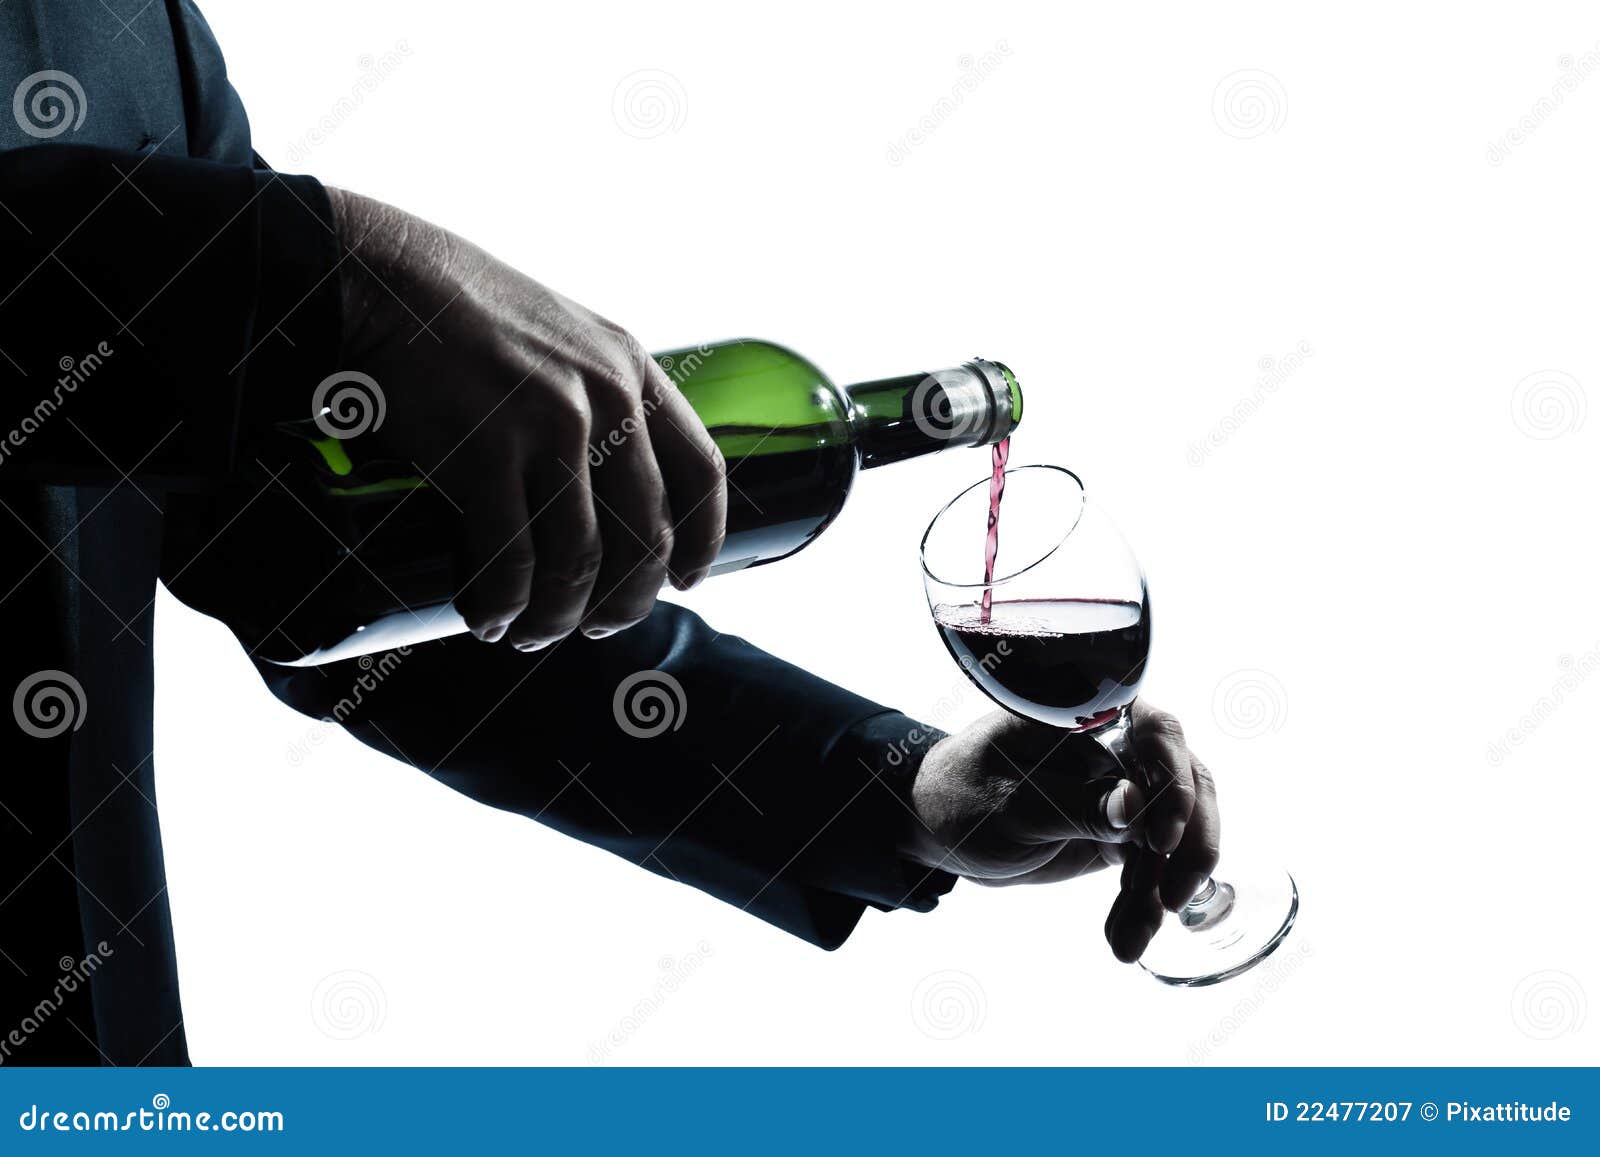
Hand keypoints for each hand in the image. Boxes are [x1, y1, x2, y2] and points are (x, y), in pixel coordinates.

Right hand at [324, 188, 726, 646]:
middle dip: (623, 601)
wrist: (380, 276)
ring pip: (579, 560)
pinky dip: (501, 604)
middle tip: (593, 627)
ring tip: (530, 634)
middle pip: (645, 535)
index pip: (702, 470)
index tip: (686, 580)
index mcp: (631, 369)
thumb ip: (593, 395)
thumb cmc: (460, 313)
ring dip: (556, 616)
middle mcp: (606, 397)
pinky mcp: (486, 449)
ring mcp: (550, 422)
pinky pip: (511, 559)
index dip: (703, 538)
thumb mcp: (561, 335)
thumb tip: (601, 484)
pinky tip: (488, 617)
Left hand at [900, 701, 1219, 963]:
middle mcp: (1117, 746)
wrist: (940, 827)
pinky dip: (1142, 904)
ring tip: (1130, 939)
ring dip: (1158, 890)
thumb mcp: (1014, 806)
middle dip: (1187, 846)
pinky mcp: (1121, 832)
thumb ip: (1076, 806)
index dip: (1172, 780)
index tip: (1163, 835)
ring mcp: (1123, 790)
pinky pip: (1149, 866)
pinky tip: (1126, 939)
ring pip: (1172, 836)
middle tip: (1170, 898)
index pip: (1155, 732)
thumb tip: (1137, 806)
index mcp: (1088, 718)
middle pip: (1184, 784)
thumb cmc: (964, 796)